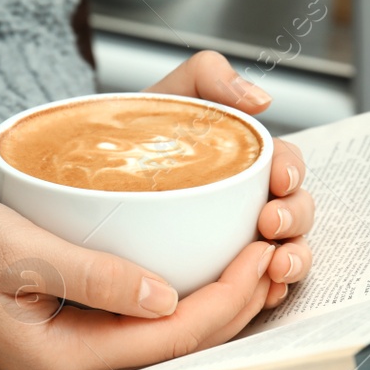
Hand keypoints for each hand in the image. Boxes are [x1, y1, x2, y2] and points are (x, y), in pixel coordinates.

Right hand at [0, 189, 276, 369]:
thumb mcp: (18, 250)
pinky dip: (194, 297)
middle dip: (240, 301)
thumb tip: (165, 295)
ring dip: (225, 302)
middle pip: (185, 346)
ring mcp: (83, 359)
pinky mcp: (84, 336)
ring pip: (176, 339)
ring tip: (263, 256)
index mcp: (63, 362)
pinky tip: (218, 266)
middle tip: (277, 248)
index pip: (171, 338)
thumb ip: (91, 274)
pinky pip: (156, 326)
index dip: (226, 297)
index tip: (259, 250)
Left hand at [144, 51, 313, 309]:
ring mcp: (237, 241)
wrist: (74, 180)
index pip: (285, 164)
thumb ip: (208, 75)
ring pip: (285, 253)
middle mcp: (247, 202)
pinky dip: (270, 293)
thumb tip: (260, 100)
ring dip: (293, 259)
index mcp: (245, 161)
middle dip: (295, 218)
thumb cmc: (131, 137)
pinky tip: (264, 294)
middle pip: (295, 211)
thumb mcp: (167, 96)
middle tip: (270, 224)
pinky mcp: (219, 276)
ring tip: (276, 266)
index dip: (292, 171)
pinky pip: (257, 291)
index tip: (278, 179)